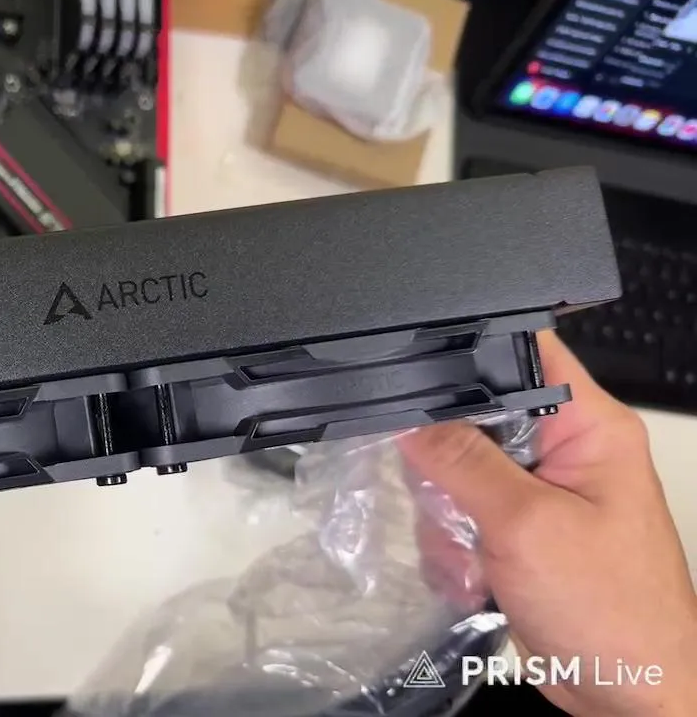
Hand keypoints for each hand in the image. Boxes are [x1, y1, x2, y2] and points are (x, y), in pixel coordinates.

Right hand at [401, 332, 696, 716]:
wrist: (628, 692)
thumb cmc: (613, 611)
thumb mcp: (525, 525)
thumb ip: (463, 464)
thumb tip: (410, 420)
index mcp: (587, 427)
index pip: (520, 355)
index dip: (466, 360)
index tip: (418, 393)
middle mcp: (564, 452)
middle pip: (471, 419)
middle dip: (446, 469)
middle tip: (454, 503)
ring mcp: (538, 494)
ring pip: (455, 474)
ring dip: (446, 519)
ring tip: (471, 556)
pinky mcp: (518, 532)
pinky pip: (459, 517)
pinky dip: (453, 549)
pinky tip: (473, 576)